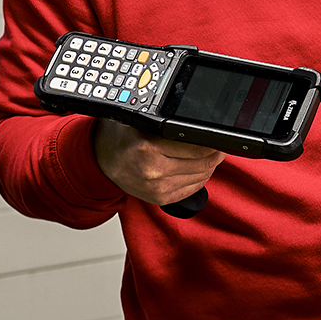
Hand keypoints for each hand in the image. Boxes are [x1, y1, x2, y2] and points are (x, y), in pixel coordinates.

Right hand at [95, 118, 224, 208]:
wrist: (103, 160)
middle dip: (215, 153)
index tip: (217, 136)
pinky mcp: (160, 199)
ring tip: (207, 155)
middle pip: (203, 163)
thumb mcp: (142, 120)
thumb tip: (200, 124)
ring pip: (201, 176)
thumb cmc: (123, 137)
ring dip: (209, 165)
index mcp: (149, 147)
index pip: (197, 147)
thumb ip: (168, 123)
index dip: (212, 141)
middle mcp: (153, 170)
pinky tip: (196, 168)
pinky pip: (193, 188)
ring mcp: (157, 188)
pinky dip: (200, 177)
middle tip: (217, 145)